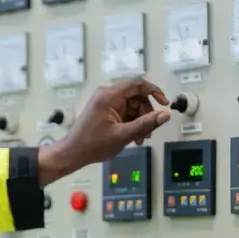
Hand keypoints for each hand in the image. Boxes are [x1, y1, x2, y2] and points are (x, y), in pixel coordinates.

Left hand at [38, 78, 171, 183]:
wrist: (73, 153)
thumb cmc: (92, 144)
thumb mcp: (123, 135)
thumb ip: (146, 123)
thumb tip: (164, 115)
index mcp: (109, 96)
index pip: (137, 84)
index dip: (154, 91)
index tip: (164, 103)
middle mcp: (107, 95)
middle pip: (136, 97)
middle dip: (146, 113)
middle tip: (150, 130)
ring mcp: (106, 103)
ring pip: (132, 106)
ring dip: (140, 121)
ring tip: (140, 138)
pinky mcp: (106, 111)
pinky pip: (125, 112)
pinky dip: (132, 123)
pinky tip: (133, 137)